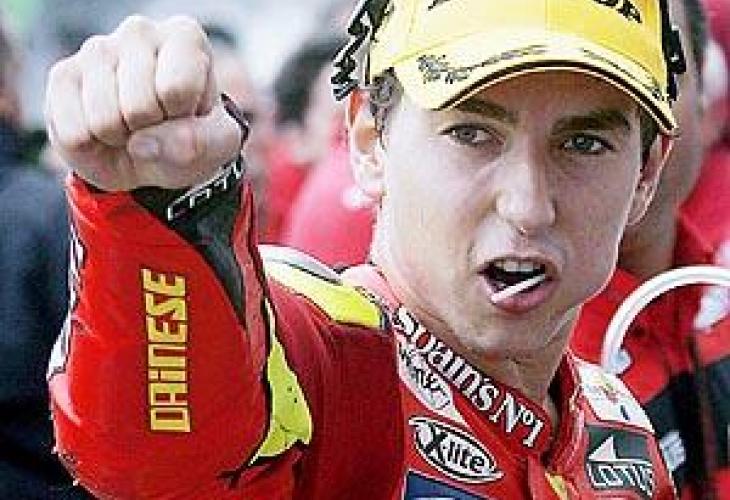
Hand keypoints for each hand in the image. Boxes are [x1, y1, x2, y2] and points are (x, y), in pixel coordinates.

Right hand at [45, 15, 242, 191]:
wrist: (154, 158)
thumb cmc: (189, 138)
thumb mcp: (216, 145)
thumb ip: (200, 143)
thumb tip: (143, 144)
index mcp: (185, 37)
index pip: (177, 88)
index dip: (181, 118)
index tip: (186, 113)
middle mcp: (139, 31)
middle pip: (140, 106)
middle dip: (151, 130)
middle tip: (156, 124)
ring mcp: (96, 49)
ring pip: (104, 120)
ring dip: (122, 139)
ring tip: (133, 127)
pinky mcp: (62, 76)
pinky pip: (74, 133)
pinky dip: (91, 147)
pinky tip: (104, 129)